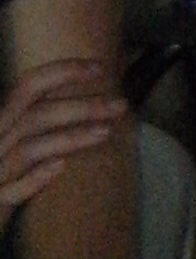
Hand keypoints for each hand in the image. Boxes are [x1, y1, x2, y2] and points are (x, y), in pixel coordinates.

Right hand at [0, 57, 129, 219]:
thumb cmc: (8, 175)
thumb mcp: (20, 144)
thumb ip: (43, 124)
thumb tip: (93, 103)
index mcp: (2, 123)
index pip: (27, 86)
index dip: (62, 72)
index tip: (101, 68)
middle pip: (35, 116)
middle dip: (80, 106)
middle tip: (120, 105)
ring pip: (27, 150)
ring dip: (68, 138)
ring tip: (105, 132)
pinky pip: (10, 191)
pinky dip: (34, 178)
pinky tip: (61, 167)